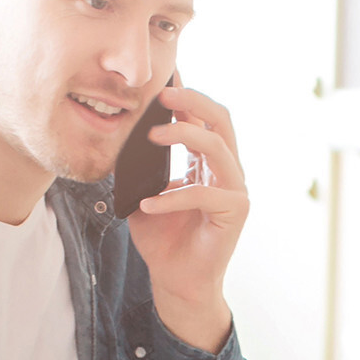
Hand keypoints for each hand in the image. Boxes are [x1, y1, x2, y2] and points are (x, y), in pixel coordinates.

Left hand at [126, 85, 247, 353]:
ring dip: (184, 135)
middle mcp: (228, 171)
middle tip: (163, 94)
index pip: (204, 118)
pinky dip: (173, 197)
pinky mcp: (235, 212)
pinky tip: (148, 203)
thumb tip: (124, 135)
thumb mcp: (145, 193)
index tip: (162, 78)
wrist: (176, 280)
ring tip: (152, 135)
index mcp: (208, 163)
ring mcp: (235, 190)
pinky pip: (204, 193)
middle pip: (221, 120)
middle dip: (193, 101)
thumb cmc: (163, 239)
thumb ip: (143, 166)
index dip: (186, 96)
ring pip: (217, 147)